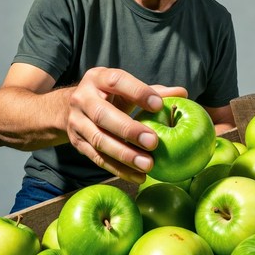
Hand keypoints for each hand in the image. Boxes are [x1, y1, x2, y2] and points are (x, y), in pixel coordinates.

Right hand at [67, 67, 187, 183]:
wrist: (71, 107)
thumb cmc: (109, 95)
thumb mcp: (125, 87)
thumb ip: (152, 91)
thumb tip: (182, 93)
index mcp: (98, 78)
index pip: (116, 81)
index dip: (137, 92)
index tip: (158, 105)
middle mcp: (82, 98)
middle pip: (103, 115)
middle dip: (129, 130)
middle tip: (154, 143)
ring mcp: (76, 122)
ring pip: (99, 140)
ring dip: (124, 155)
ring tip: (148, 165)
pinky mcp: (76, 142)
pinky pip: (97, 158)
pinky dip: (118, 169)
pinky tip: (138, 176)